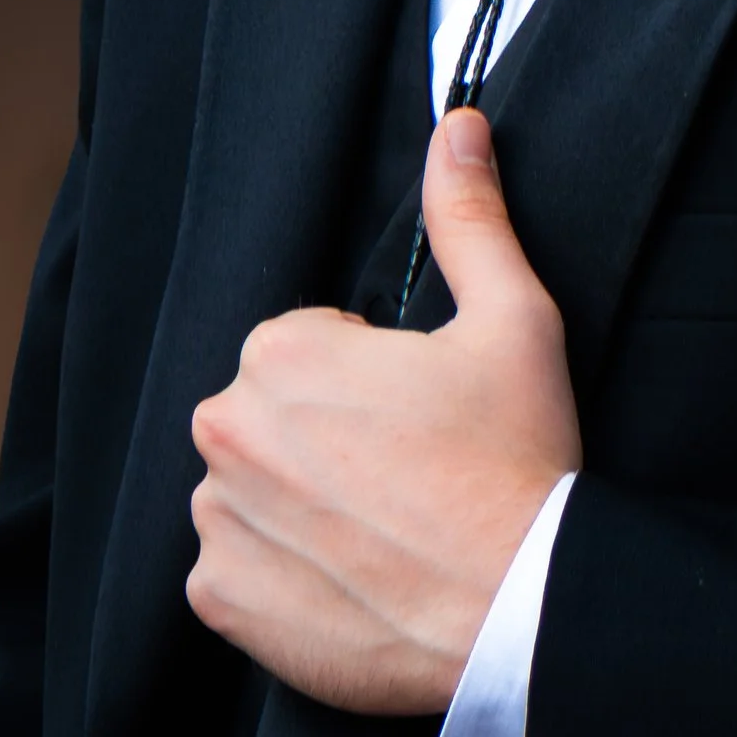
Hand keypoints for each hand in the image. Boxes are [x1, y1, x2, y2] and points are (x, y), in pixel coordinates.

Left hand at [187, 107, 581, 711]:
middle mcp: (227, 429)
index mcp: (282, 352)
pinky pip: (234, 571)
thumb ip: (469, 217)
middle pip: (272, 415)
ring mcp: (217, 520)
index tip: (423, 418)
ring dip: (298, 504)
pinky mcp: (219, 600)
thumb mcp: (513, 321)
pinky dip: (279, 577)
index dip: (371, 380)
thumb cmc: (518, 460)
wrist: (519, 611)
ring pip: (250, 489)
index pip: (307, 347)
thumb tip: (460, 125)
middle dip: (327, 437)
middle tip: (410, 475)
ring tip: (383, 531)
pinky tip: (350, 578)